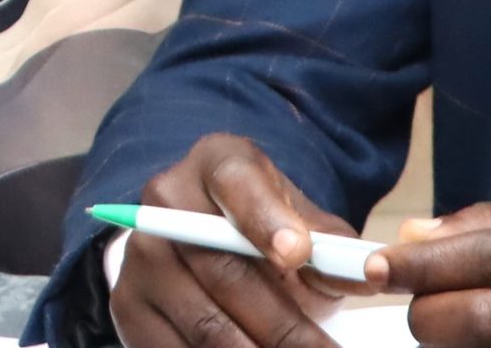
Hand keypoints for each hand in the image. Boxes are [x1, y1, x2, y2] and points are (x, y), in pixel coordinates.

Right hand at [108, 134, 365, 347]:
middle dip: (285, 327)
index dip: (266, 219)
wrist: (200, 236)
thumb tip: (361, 274)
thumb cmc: (264, 228)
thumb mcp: (298, 218)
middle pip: (225, 271)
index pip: (236, 183)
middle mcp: (167, 202)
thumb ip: (329, 244)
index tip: (298, 254)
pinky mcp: (128, 306)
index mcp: (217, 164)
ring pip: (205, 325)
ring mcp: (141, 257)